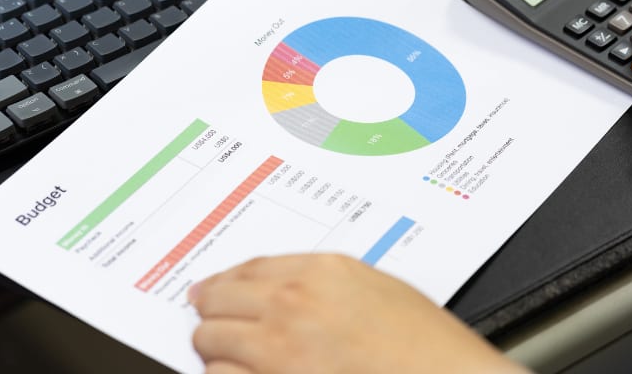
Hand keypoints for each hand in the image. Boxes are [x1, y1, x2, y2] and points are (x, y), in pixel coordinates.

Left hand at [189, 254, 530, 373]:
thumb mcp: (375, 288)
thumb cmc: (422, 344)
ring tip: (225, 353)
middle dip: (211, 313)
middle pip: (218, 300)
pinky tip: (239, 373)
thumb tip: (280, 288)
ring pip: (209, 341)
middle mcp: (292, 303)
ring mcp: (278, 349)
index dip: (222, 282)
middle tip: (210, 321)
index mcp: (320, 271)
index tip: (209, 290)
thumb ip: (322, 281)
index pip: (247, 269)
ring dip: (214, 347)